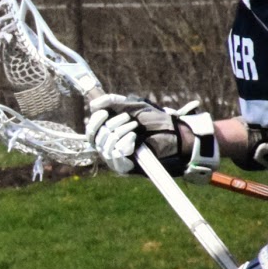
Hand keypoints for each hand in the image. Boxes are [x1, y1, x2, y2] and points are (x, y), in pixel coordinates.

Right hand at [84, 95, 213, 178]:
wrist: (176, 135)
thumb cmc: (157, 122)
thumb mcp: (134, 106)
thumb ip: (113, 102)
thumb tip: (93, 104)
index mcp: (110, 134)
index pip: (91, 131)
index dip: (95, 121)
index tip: (104, 113)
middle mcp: (109, 147)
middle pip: (97, 137)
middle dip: (113, 124)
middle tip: (132, 120)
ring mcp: (116, 158)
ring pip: (104, 146)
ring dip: (120, 132)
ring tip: (135, 128)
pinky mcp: (124, 167)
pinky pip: (114, 155)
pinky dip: (123, 144)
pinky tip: (134, 139)